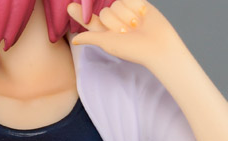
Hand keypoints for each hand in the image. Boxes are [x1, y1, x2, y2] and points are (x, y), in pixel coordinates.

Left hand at [67, 0, 184, 66]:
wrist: (158, 45)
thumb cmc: (133, 49)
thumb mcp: (108, 43)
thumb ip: (91, 38)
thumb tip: (75, 41)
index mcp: (106, 32)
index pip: (89, 20)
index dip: (80, 14)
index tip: (70, 6)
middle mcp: (115, 21)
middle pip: (106, 12)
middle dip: (116, 22)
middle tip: (127, 32)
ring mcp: (126, 12)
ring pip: (117, 4)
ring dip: (127, 16)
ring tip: (137, 26)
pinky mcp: (138, 3)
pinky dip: (136, 7)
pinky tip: (143, 16)